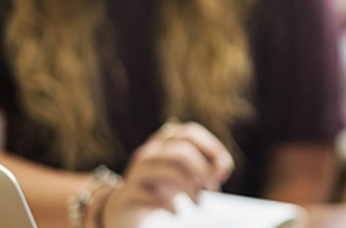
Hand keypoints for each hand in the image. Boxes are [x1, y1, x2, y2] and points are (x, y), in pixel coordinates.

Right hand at [98, 121, 234, 227]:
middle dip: (204, 171)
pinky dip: (171, 206)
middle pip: (182, 152)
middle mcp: (149, 153)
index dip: (211, 147)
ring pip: (169, 171)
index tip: (224, 170)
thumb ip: (205, 169)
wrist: (121, 209)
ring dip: (191, 188)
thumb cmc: (160, 188)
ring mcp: (136, 174)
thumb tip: (221, 171)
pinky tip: (177, 213)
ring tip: (199, 204)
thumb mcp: (184, 176)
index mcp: (163, 143)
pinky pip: (153, 197)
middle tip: (214, 190)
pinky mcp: (128, 196)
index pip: (189, 132)